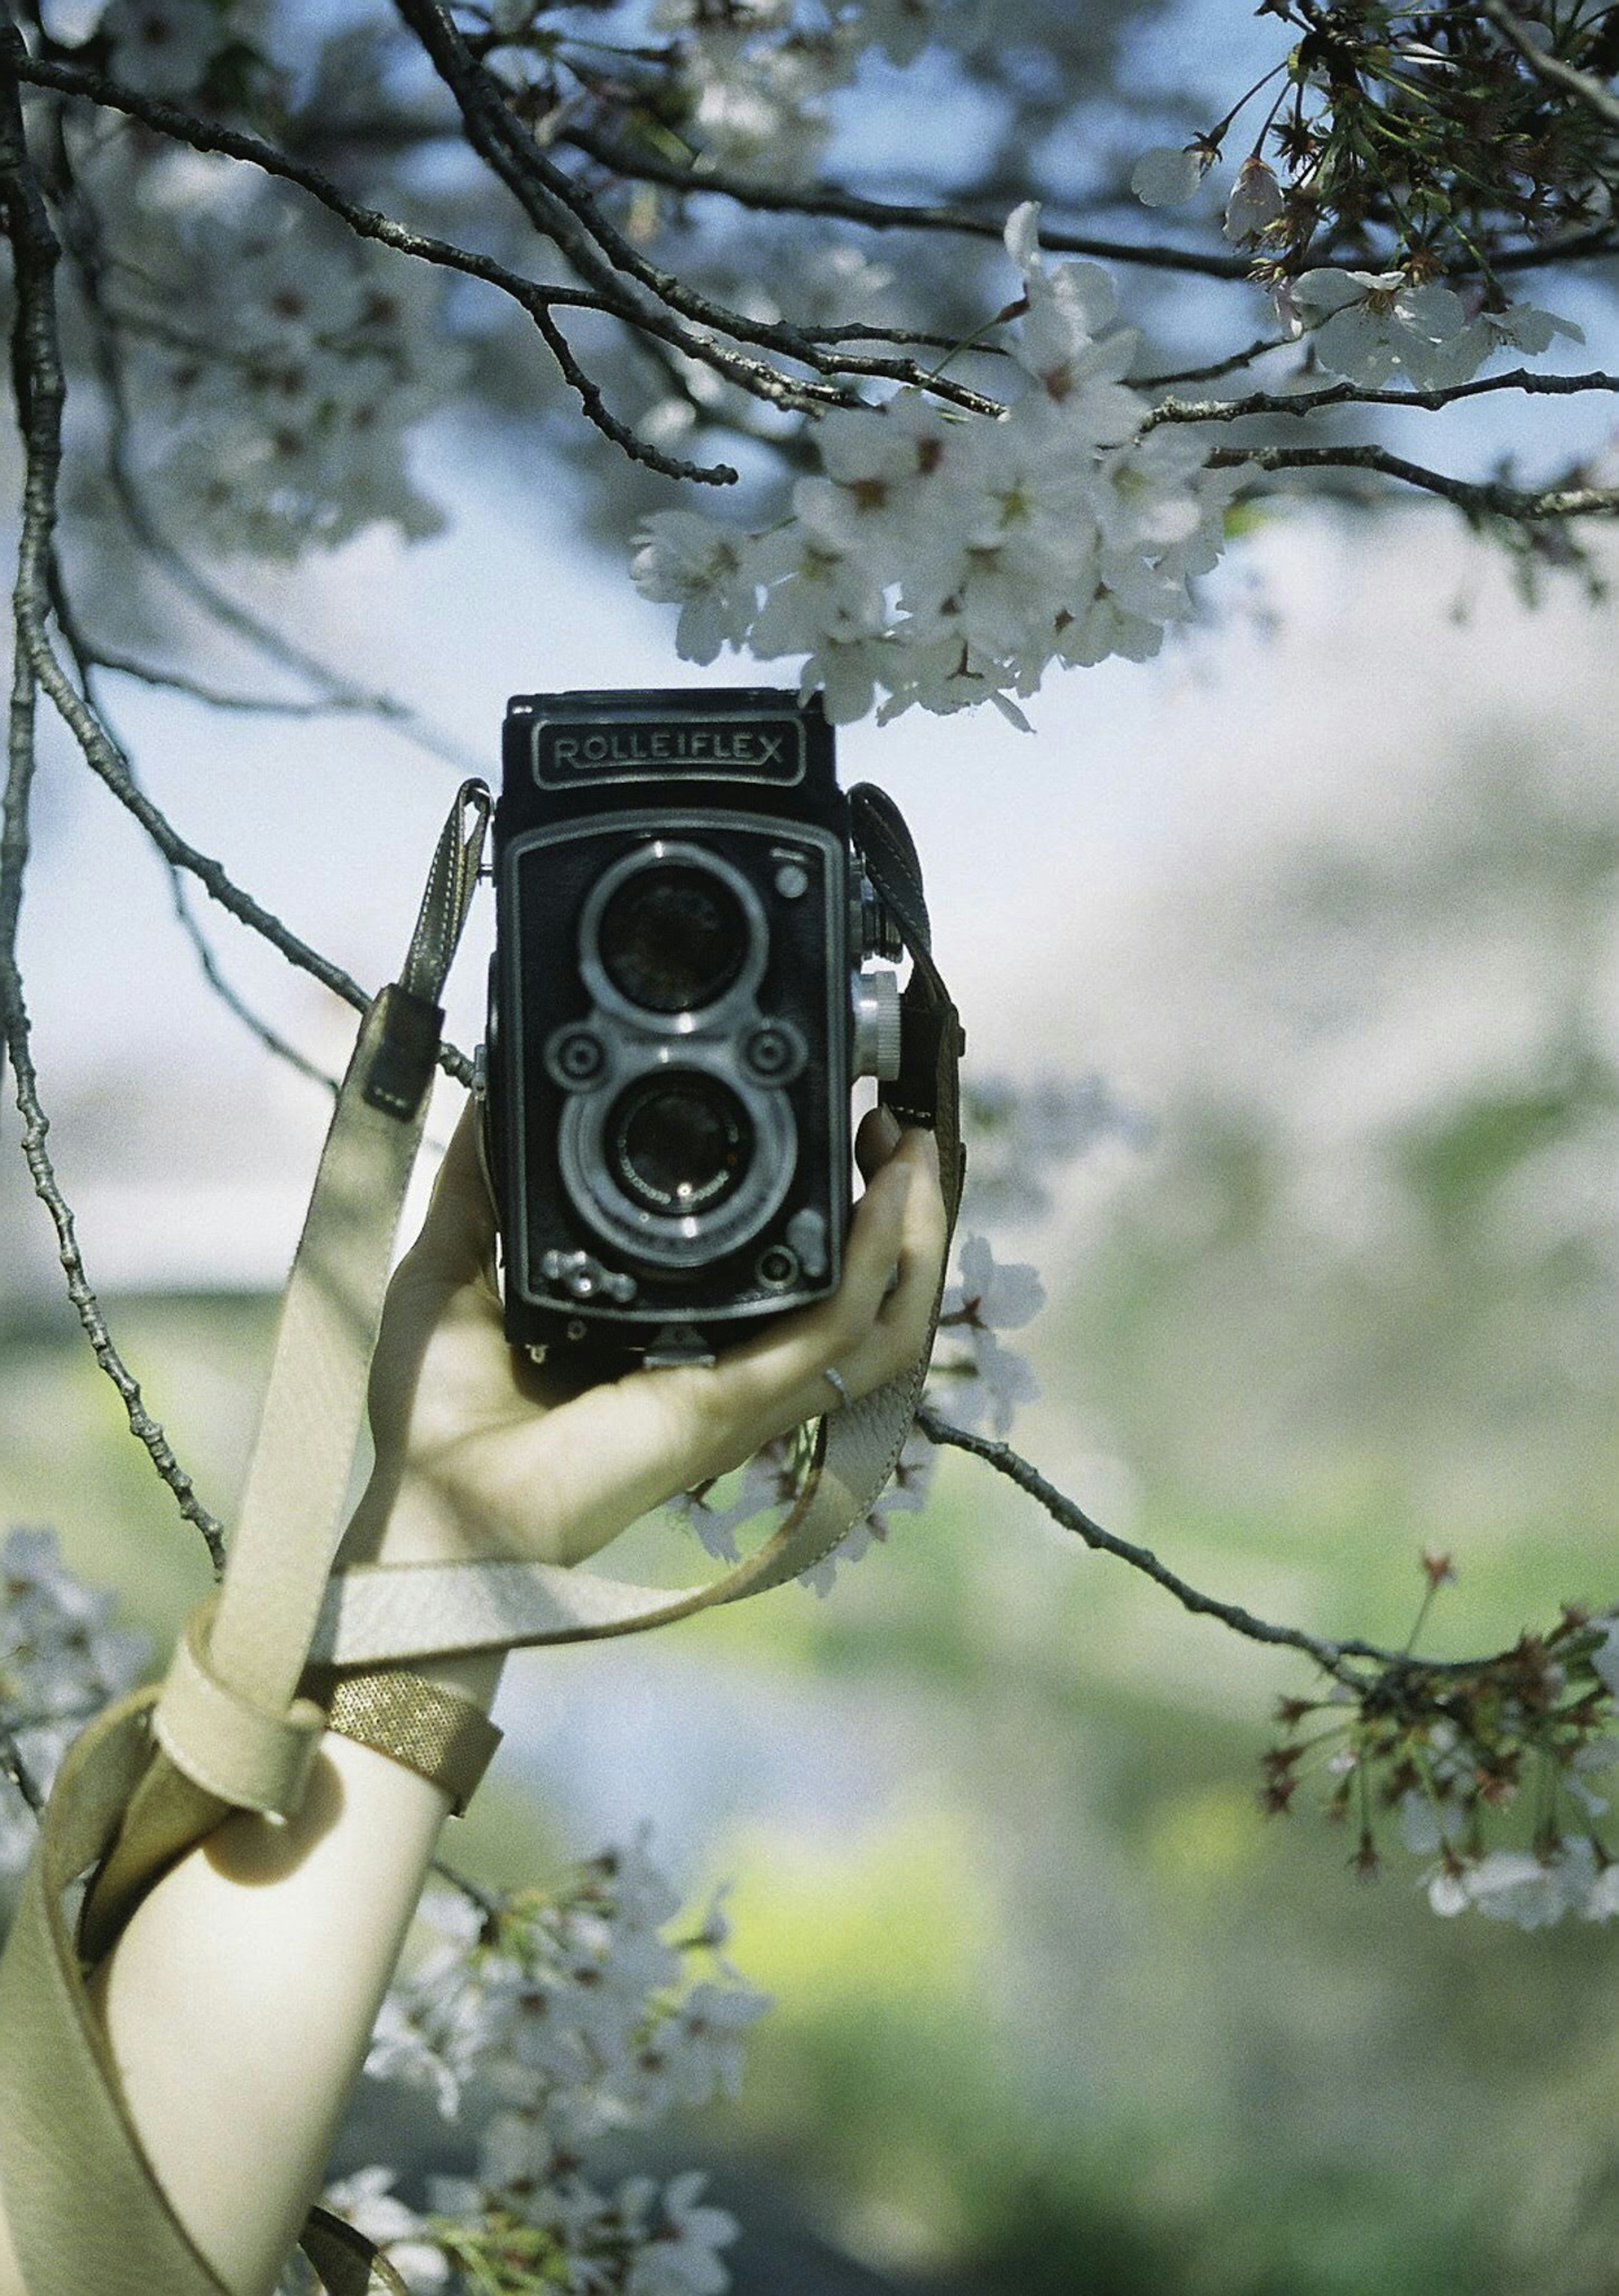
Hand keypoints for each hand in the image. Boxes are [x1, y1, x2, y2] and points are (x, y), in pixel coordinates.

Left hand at [339, 1097, 948, 1574]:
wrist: (429, 1502)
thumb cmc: (438, 1418)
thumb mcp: (456, 1267)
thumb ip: (477, 1186)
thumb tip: (490, 1096)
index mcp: (679, 1343)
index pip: (793, 1281)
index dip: (837, 1211)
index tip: (838, 1128)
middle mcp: (730, 1370)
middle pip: (865, 1296)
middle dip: (899, 1210)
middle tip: (895, 1128)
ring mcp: (744, 1394)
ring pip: (882, 1317)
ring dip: (914, 1232)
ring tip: (917, 1152)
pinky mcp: (736, 1405)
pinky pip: (838, 1332)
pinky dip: (875, 1264)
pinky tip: (884, 1203)